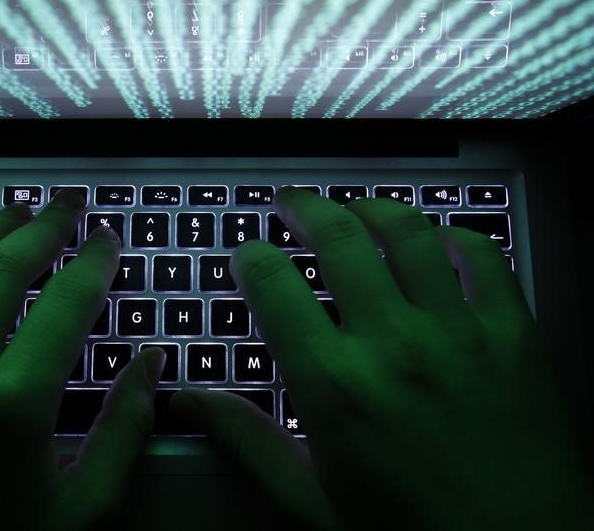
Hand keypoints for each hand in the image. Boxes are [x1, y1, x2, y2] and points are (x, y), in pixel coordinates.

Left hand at [0, 191, 165, 530]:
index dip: (95, 262)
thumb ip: (125, 431)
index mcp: (14, 406)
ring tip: (11, 212)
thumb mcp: (83, 510)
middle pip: (6, 268)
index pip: (69, 303)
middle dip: (45, 226)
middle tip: (67, 205)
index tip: (107, 242)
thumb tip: (150, 366)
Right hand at [172, 187, 592, 529]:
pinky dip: (453, 236)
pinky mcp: (512, 333)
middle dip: (304, 208)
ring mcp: (457, 331)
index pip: (274, 283)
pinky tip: (436, 240)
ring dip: (371, 208)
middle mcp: (392, 343)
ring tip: (354, 206)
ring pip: (407, 233)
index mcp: (333, 384)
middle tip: (291, 202)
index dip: (252, 257)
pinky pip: (481, 257)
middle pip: (337, 237)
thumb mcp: (311, 500)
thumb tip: (189, 401)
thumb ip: (248, 440)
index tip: (248, 255)